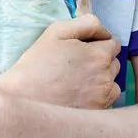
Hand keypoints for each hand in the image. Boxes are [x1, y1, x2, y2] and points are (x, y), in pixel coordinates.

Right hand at [0, 14, 121, 108]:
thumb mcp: (56, 31)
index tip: (84, 48)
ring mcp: (103, 98)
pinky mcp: (97, 114)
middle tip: (78, 65)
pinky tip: (79, 96)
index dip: (99, 43)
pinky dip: (98, 98)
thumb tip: (103, 28)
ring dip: (103, 80)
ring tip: (79, 82)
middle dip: (102, 61)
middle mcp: (106, 77)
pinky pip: (107, 102)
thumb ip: (85, 23)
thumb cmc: (37, 63)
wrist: (23, 99)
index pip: (114, 44)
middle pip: (115, 63)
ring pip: (113, 84)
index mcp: (99, 54)